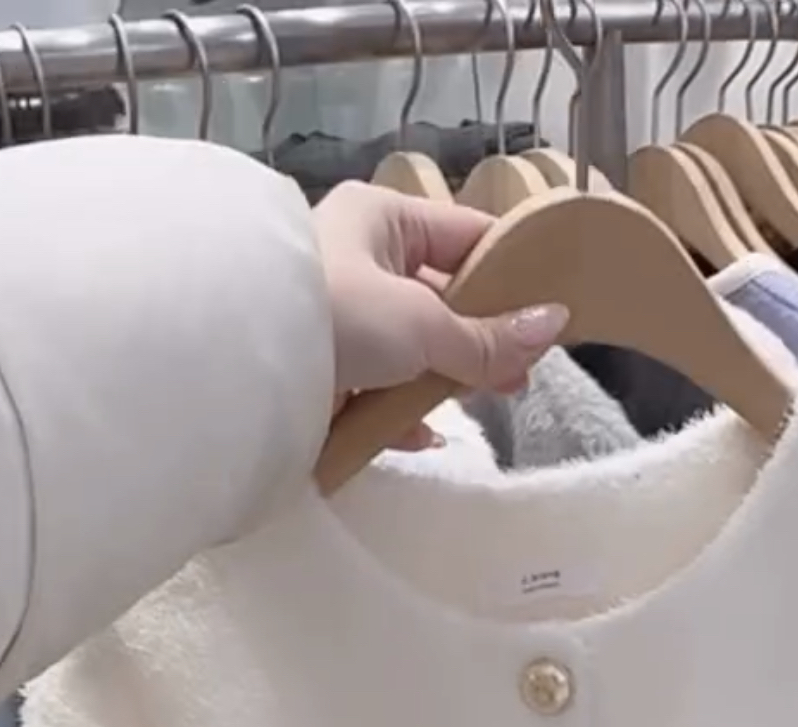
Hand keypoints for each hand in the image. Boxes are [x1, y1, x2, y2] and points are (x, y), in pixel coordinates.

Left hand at [313, 181, 569, 446]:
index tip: (550, 312)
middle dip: (479, 340)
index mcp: (382, 219)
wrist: (243, 367)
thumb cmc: (339, 315)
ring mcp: (337, 317)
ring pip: (410, 348)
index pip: (465, 237)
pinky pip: (374, 388)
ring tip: (479, 405)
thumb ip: (487, 338)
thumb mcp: (425, 324)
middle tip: (518, 376)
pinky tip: (422, 436)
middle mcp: (357, 259)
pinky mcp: (320, 369)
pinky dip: (398, 413)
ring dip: (441, 379)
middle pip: (440, 299)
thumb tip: (555, 326)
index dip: (511, 273)